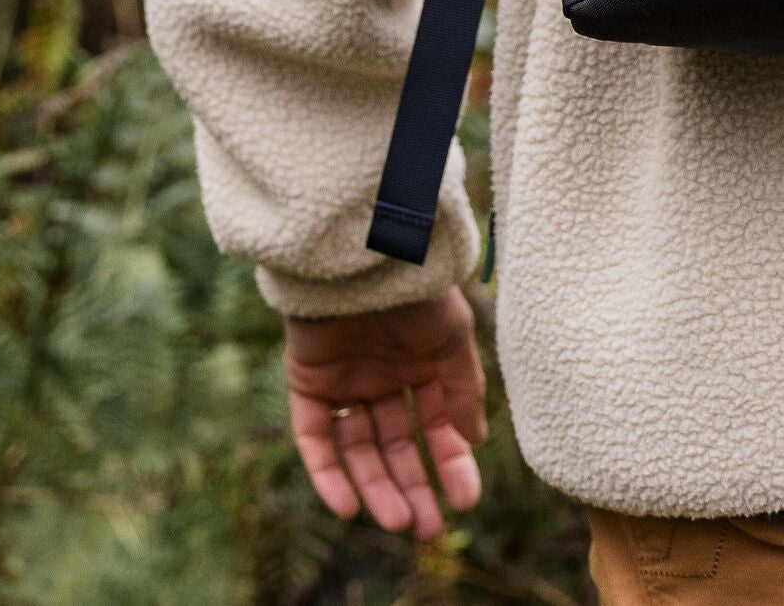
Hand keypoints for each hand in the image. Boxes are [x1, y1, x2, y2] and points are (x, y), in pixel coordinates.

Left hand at [286, 288, 486, 538]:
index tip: (466, 500)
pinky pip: (316, 438)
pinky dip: (329, 474)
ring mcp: (346, 382)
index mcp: (422, 365)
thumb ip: (463, 389)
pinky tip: (348, 505)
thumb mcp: (453, 337)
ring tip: (396, 521)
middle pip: (397, 447)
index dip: (451, 464)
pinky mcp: (308, 384)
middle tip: (427, 529)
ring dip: (376, 488)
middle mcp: (384, 378)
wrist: (360, 255)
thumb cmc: (415, 289)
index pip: (436, 428)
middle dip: (413, 487)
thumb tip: (474, 440)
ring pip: (359, 450)